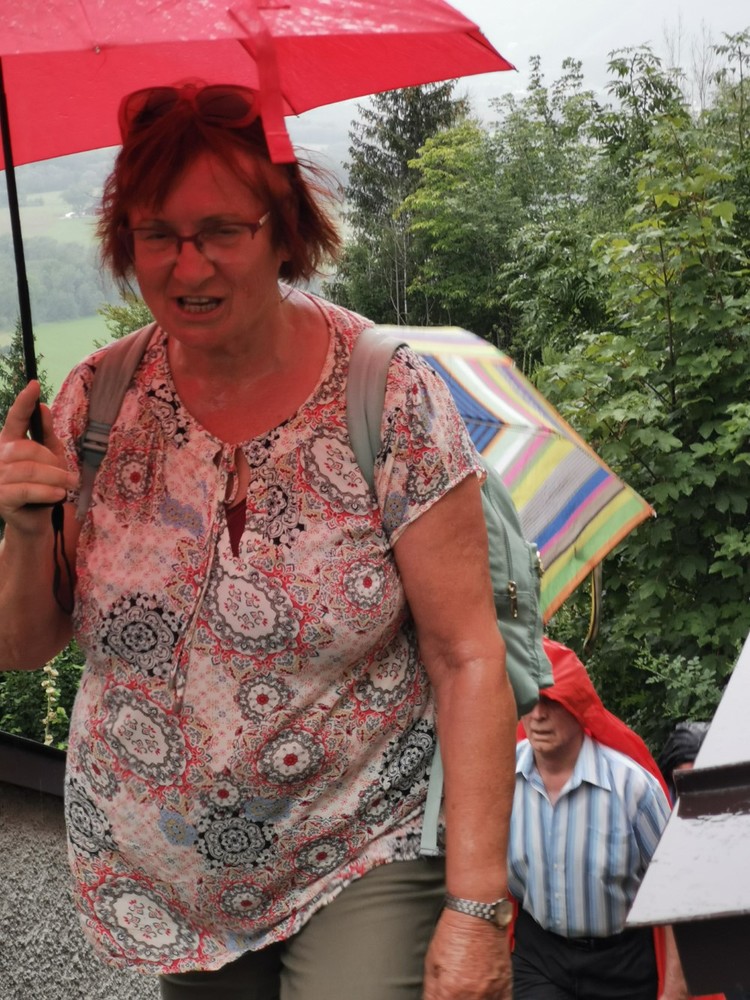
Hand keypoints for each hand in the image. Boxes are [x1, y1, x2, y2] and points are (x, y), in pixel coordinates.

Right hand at [0, 381, 73, 526]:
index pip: (15, 419)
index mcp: (9, 443)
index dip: (24, 403)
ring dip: (55, 478)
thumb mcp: (51, 457)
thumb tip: (43, 408)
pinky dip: (48, 492)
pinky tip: (59, 495)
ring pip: (29, 470)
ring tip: (69, 486)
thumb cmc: (44, 485)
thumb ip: (46, 435)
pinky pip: (27, 490)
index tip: (34, 385)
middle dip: (52, 461)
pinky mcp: (1, 498)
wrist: (36, 520)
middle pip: (27, 449)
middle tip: (70, 476)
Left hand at [424, 909, 511, 998]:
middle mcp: (473, 995)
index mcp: (450, 991)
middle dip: (455, 998)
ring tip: (468, 991)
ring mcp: (491, 992)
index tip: (442, 996)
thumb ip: (432, 989)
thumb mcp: (432, 961)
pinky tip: (485, 995)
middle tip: (455, 990)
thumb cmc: (455, 932)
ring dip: (473, 999)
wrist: (478, 913)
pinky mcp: (506, 985)